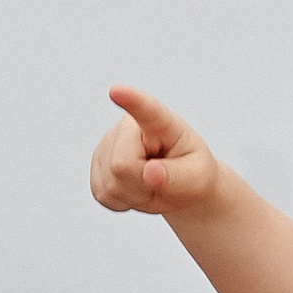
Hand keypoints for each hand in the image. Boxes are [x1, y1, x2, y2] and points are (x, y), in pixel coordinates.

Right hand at [92, 85, 220, 219]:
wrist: (180, 185)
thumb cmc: (191, 174)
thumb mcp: (196, 177)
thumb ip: (177, 176)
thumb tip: (149, 173)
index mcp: (161, 123)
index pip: (146, 110)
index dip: (131, 100)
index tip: (116, 91)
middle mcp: (127, 128)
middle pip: (121, 165)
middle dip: (141, 186)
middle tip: (160, 182)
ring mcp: (107, 145)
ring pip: (110, 183)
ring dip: (134, 195)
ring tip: (150, 184)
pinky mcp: (96, 166)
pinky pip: (103, 194)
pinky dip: (123, 201)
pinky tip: (135, 189)